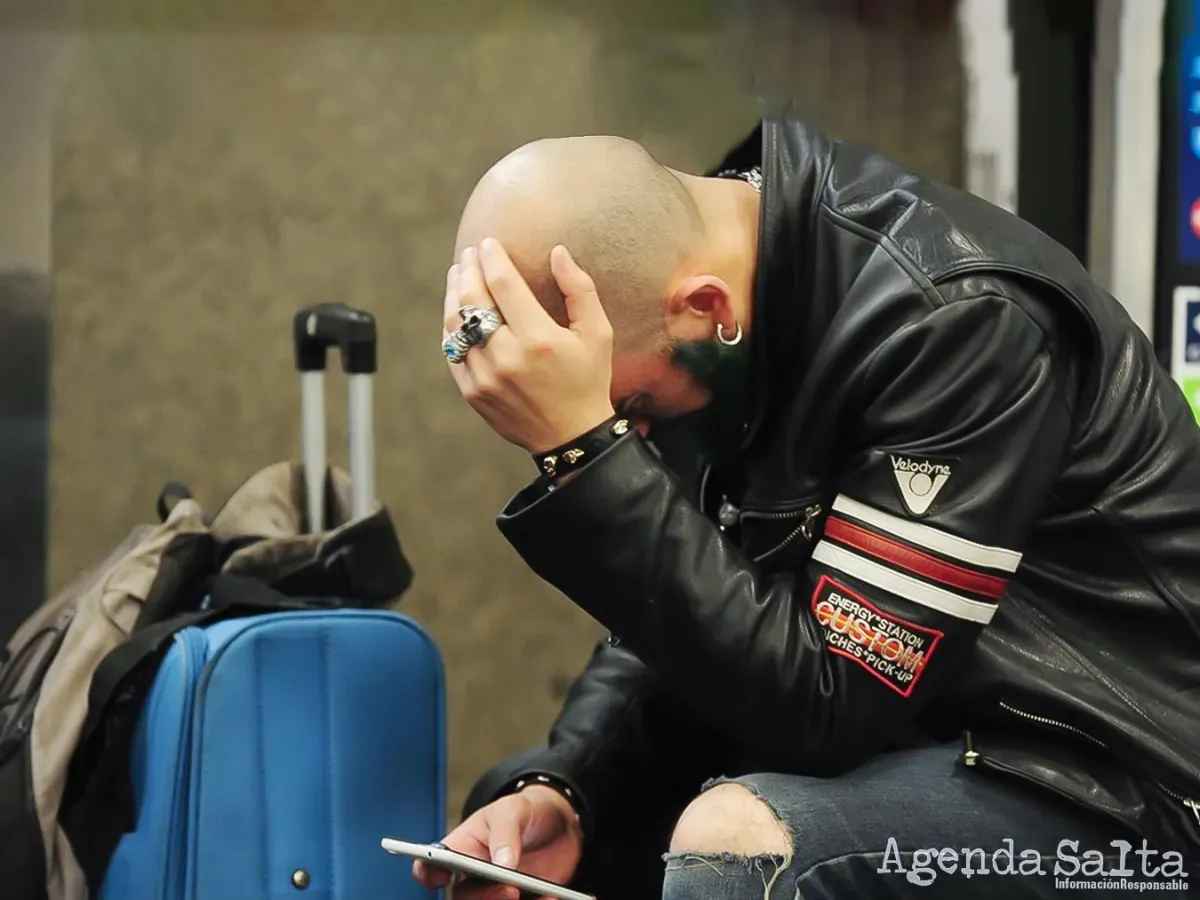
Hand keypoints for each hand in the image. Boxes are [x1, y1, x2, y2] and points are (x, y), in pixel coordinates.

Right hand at [411, 785, 583, 899]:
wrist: (561, 824)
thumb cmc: (525, 811)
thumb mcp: (514, 809)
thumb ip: (505, 832)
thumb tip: (502, 865)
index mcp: (461, 849)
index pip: (431, 866)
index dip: (428, 873)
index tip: (442, 876)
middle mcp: (473, 877)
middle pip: (464, 898)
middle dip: (485, 898)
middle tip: (511, 890)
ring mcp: (496, 893)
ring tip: (547, 897)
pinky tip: (559, 898)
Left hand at [444, 239, 615, 453]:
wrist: (571, 436)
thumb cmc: (588, 380)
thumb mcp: (598, 334)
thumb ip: (579, 289)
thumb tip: (558, 252)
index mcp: (539, 339)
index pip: (503, 284)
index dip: (492, 258)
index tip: (488, 242)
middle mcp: (508, 357)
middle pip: (474, 300)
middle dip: (469, 269)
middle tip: (470, 254)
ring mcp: (485, 377)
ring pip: (457, 325)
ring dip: (455, 294)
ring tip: (458, 275)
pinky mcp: (473, 392)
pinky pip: (453, 351)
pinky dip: (452, 327)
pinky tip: (457, 310)